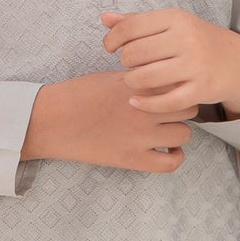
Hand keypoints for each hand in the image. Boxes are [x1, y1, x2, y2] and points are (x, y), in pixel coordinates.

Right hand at [21, 69, 194, 174]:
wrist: (52, 121)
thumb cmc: (78, 95)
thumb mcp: (111, 77)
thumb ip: (140, 79)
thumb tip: (164, 81)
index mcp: (139, 86)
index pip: (179, 83)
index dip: (179, 86)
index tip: (174, 90)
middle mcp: (144, 110)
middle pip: (188, 108)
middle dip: (182, 108)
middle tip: (170, 110)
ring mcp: (140, 137)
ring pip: (184, 134)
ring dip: (178, 131)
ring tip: (166, 130)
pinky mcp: (133, 159)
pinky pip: (171, 163)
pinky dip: (174, 156)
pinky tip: (167, 149)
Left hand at [102, 9, 239, 122]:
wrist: (235, 61)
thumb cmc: (196, 40)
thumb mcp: (170, 24)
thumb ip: (137, 21)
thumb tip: (104, 19)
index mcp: (176, 18)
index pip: (130, 27)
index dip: (112, 39)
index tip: (110, 47)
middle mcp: (186, 39)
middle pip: (134, 53)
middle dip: (125, 62)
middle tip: (130, 65)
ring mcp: (195, 65)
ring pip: (145, 77)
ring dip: (131, 82)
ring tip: (133, 80)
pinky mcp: (201, 89)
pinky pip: (164, 102)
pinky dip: (145, 104)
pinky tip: (136, 101)